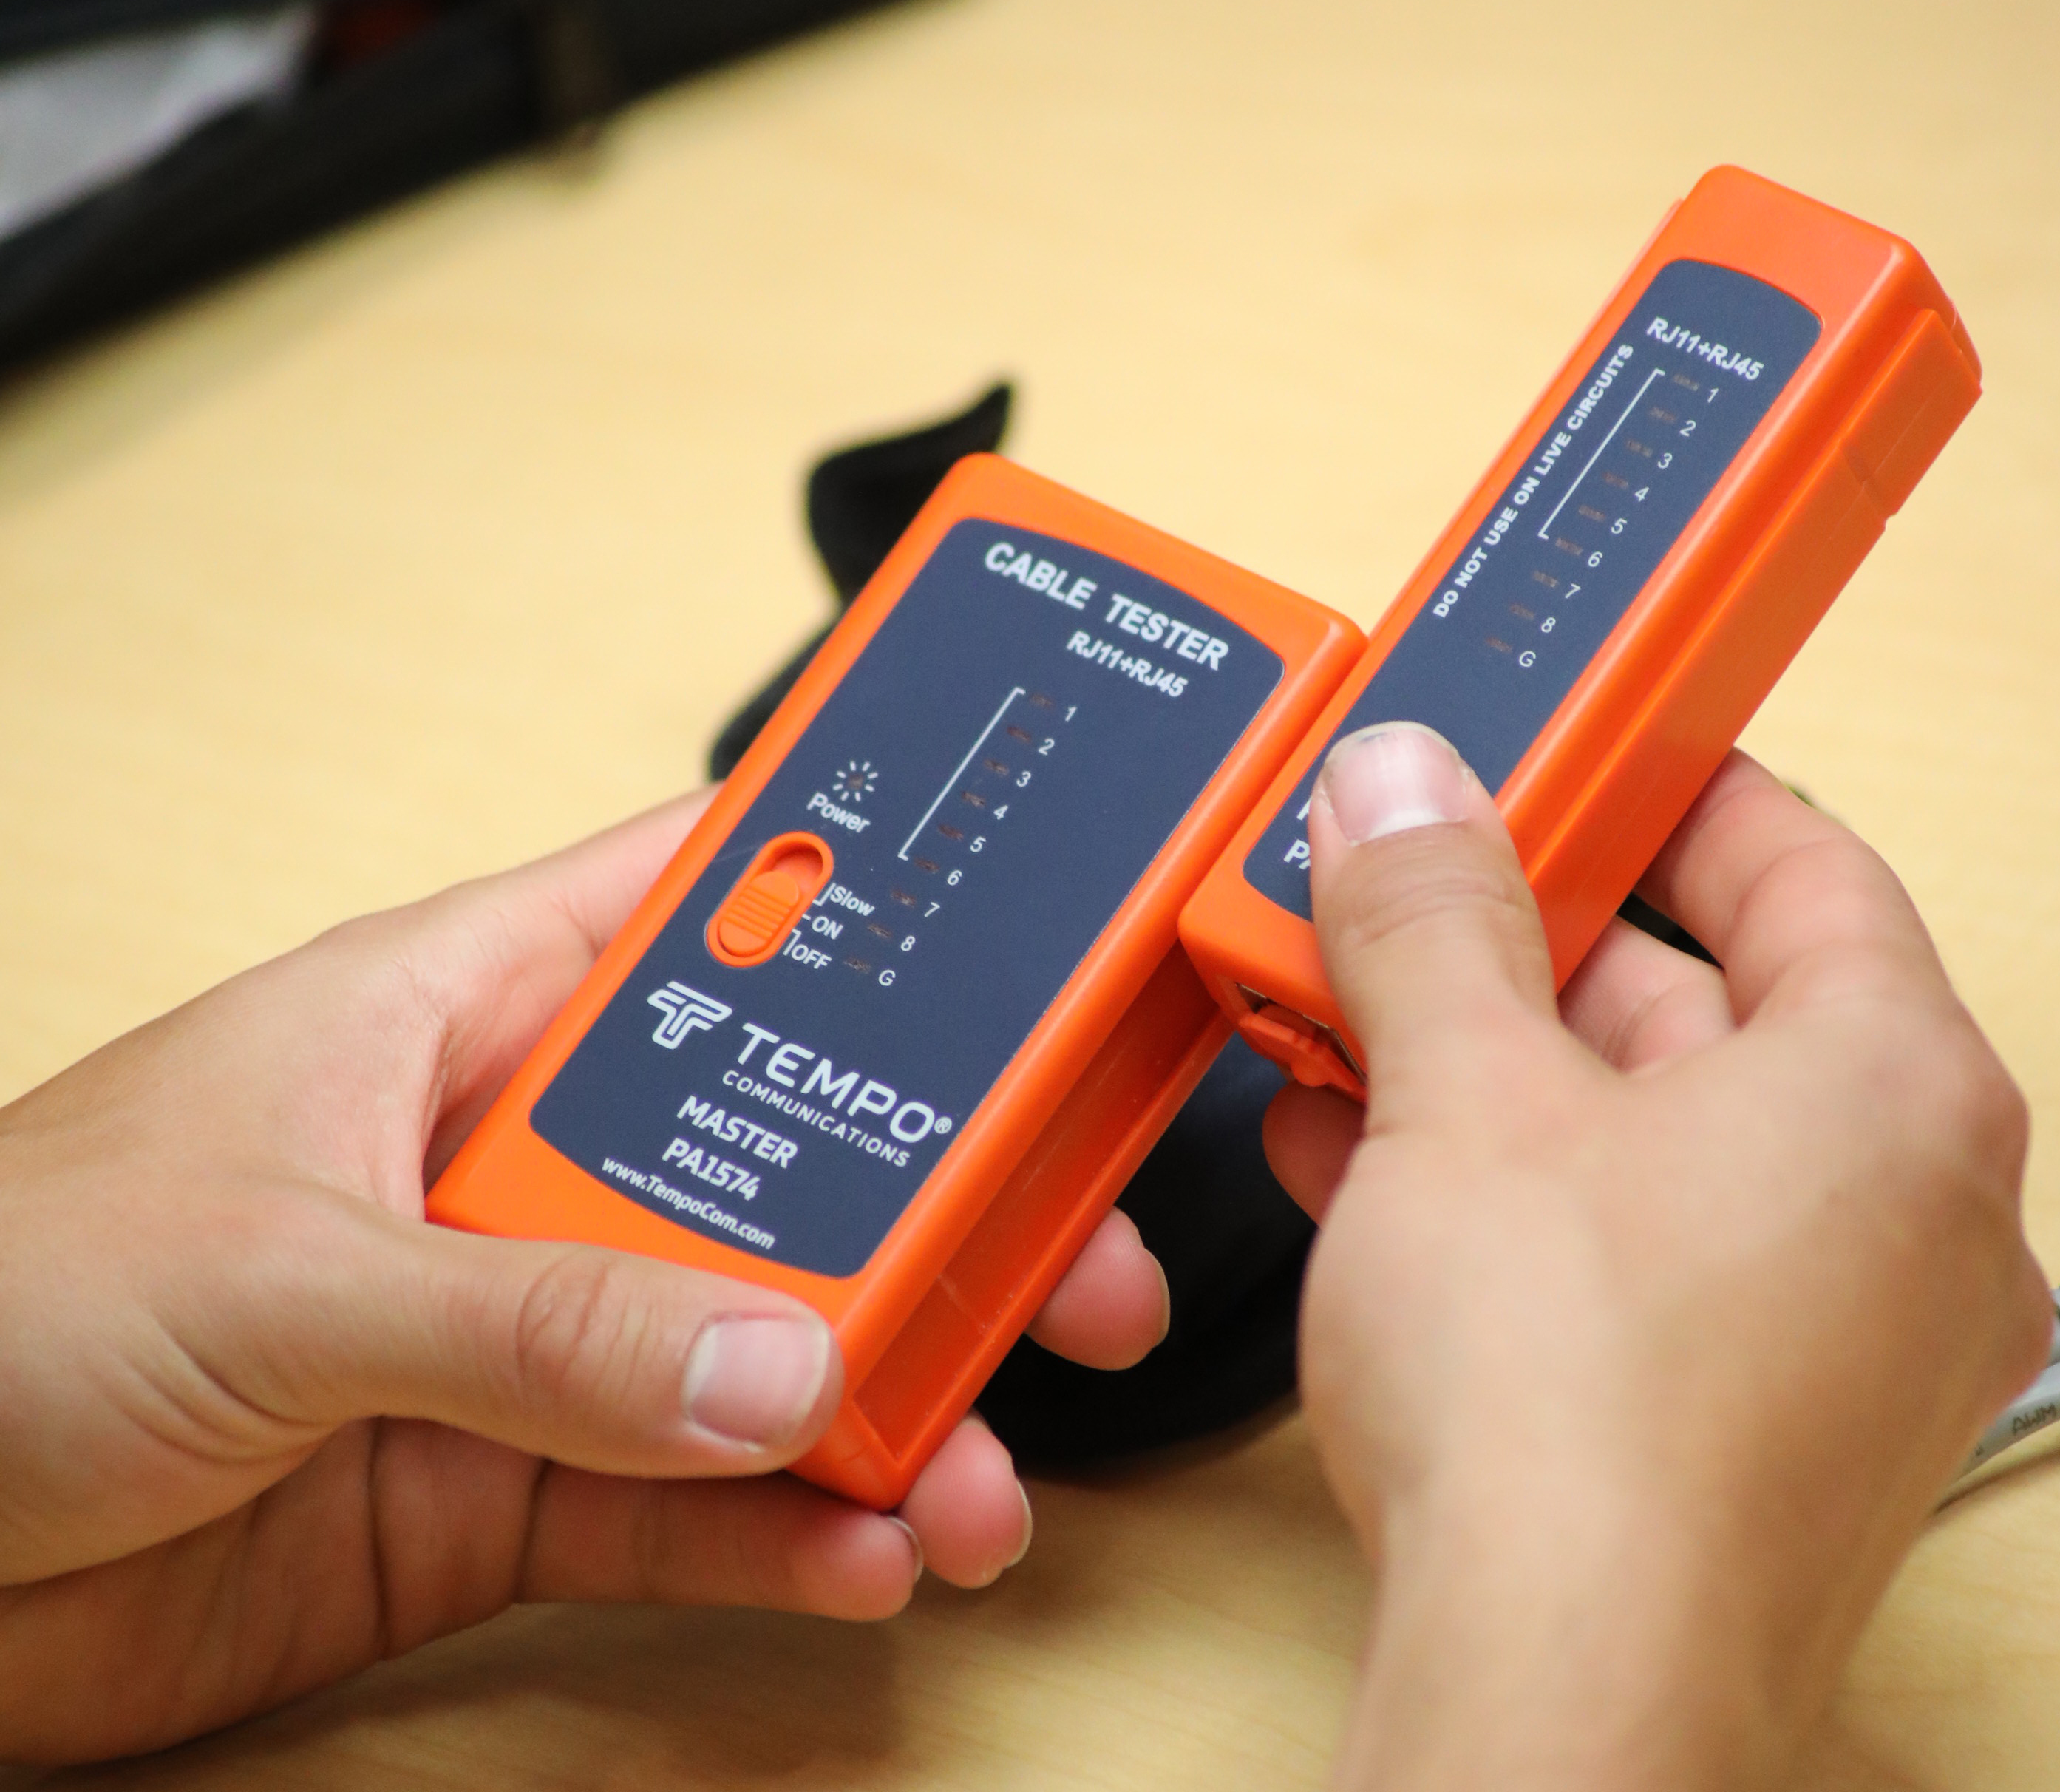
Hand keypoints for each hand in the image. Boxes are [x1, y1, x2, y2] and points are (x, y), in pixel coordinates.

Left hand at [0, 791, 1168, 1764]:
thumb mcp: (283, 1271)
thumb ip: (538, 1319)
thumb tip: (776, 1359)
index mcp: (459, 1017)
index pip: (698, 912)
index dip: (855, 903)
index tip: (1026, 932)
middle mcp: (513, 1168)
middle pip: (779, 1159)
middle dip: (936, 1208)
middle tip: (1076, 1261)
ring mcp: (521, 1339)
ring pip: (755, 1354)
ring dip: (883, 1406)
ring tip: (981, 1476)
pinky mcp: (498, 1496)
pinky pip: (683, 1510)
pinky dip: (781, 1537)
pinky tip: (865, 1555)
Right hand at [1263, 726, 2047, 1791]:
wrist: (1553, 1695)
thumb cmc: (1570, 1414)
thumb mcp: (1460, 1093)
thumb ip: (1428, 917)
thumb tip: (1401, 792)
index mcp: (1897, 1088)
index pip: (1798, 858)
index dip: (1658, 787)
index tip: (1559, 753)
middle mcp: (1903, 1212)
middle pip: (1707, 1005)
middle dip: (1524, 945)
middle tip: (1402, 891)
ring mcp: (1834, 1335)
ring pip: (1649, 1139)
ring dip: (1486, 1072)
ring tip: (1345, 1021)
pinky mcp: (1745, 1428)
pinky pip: (1628, 1252)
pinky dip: (1506, 1192)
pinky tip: (1365, 1163)